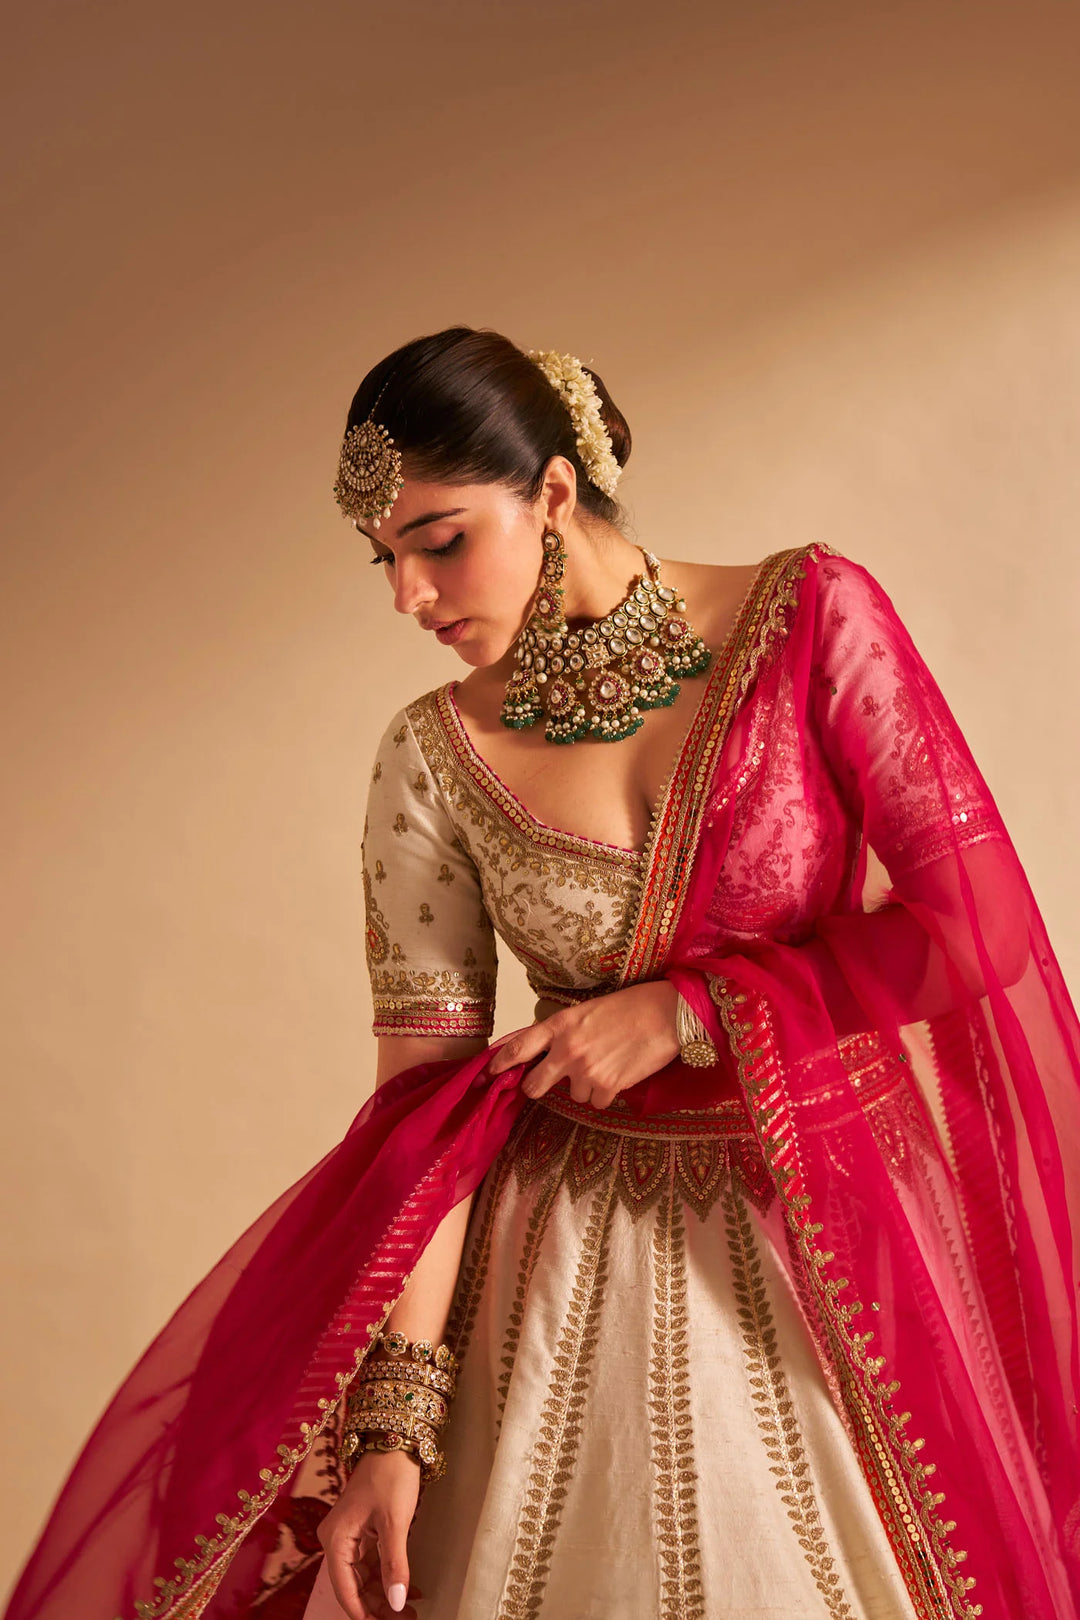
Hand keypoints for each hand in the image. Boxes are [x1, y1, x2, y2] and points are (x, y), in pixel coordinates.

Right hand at [316, 1450, 422, 1617]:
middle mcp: (336, 1540)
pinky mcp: (362, 1530)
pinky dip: (388, 1575)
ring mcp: (349, 1535)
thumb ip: (394, 1566)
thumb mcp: (395, 1523)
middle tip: (406, 1618)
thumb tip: (396, 1604)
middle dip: (378, 1606)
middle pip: (354, 1586)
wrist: (395, 1441)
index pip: (346, 1590)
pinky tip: (407, 1586)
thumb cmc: (391, 1476)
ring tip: (410, 1608)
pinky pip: (371, 1563)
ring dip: (385, 1593)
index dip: (364, 1613)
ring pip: (364, 1577)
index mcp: (336, 1540)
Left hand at [486, 980, 679, 1109]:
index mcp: (560, 1025)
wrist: (665, 1015)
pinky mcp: (607, 1086)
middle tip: (553, 1080)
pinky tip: (620, 1072)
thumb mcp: (586, 1010)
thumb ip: (562, 1031)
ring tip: (607, 1063)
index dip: (500, 1064)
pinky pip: (597, 1102)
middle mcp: (567, 1050)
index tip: (487, 1074)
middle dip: (540, 1087)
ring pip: (573, 1095)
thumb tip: (545, 1051)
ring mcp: (586, 1071)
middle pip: (535, 1086)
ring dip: (586, 1086)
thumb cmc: (630, 1007)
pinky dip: (607, 1093)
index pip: (519, 1048)